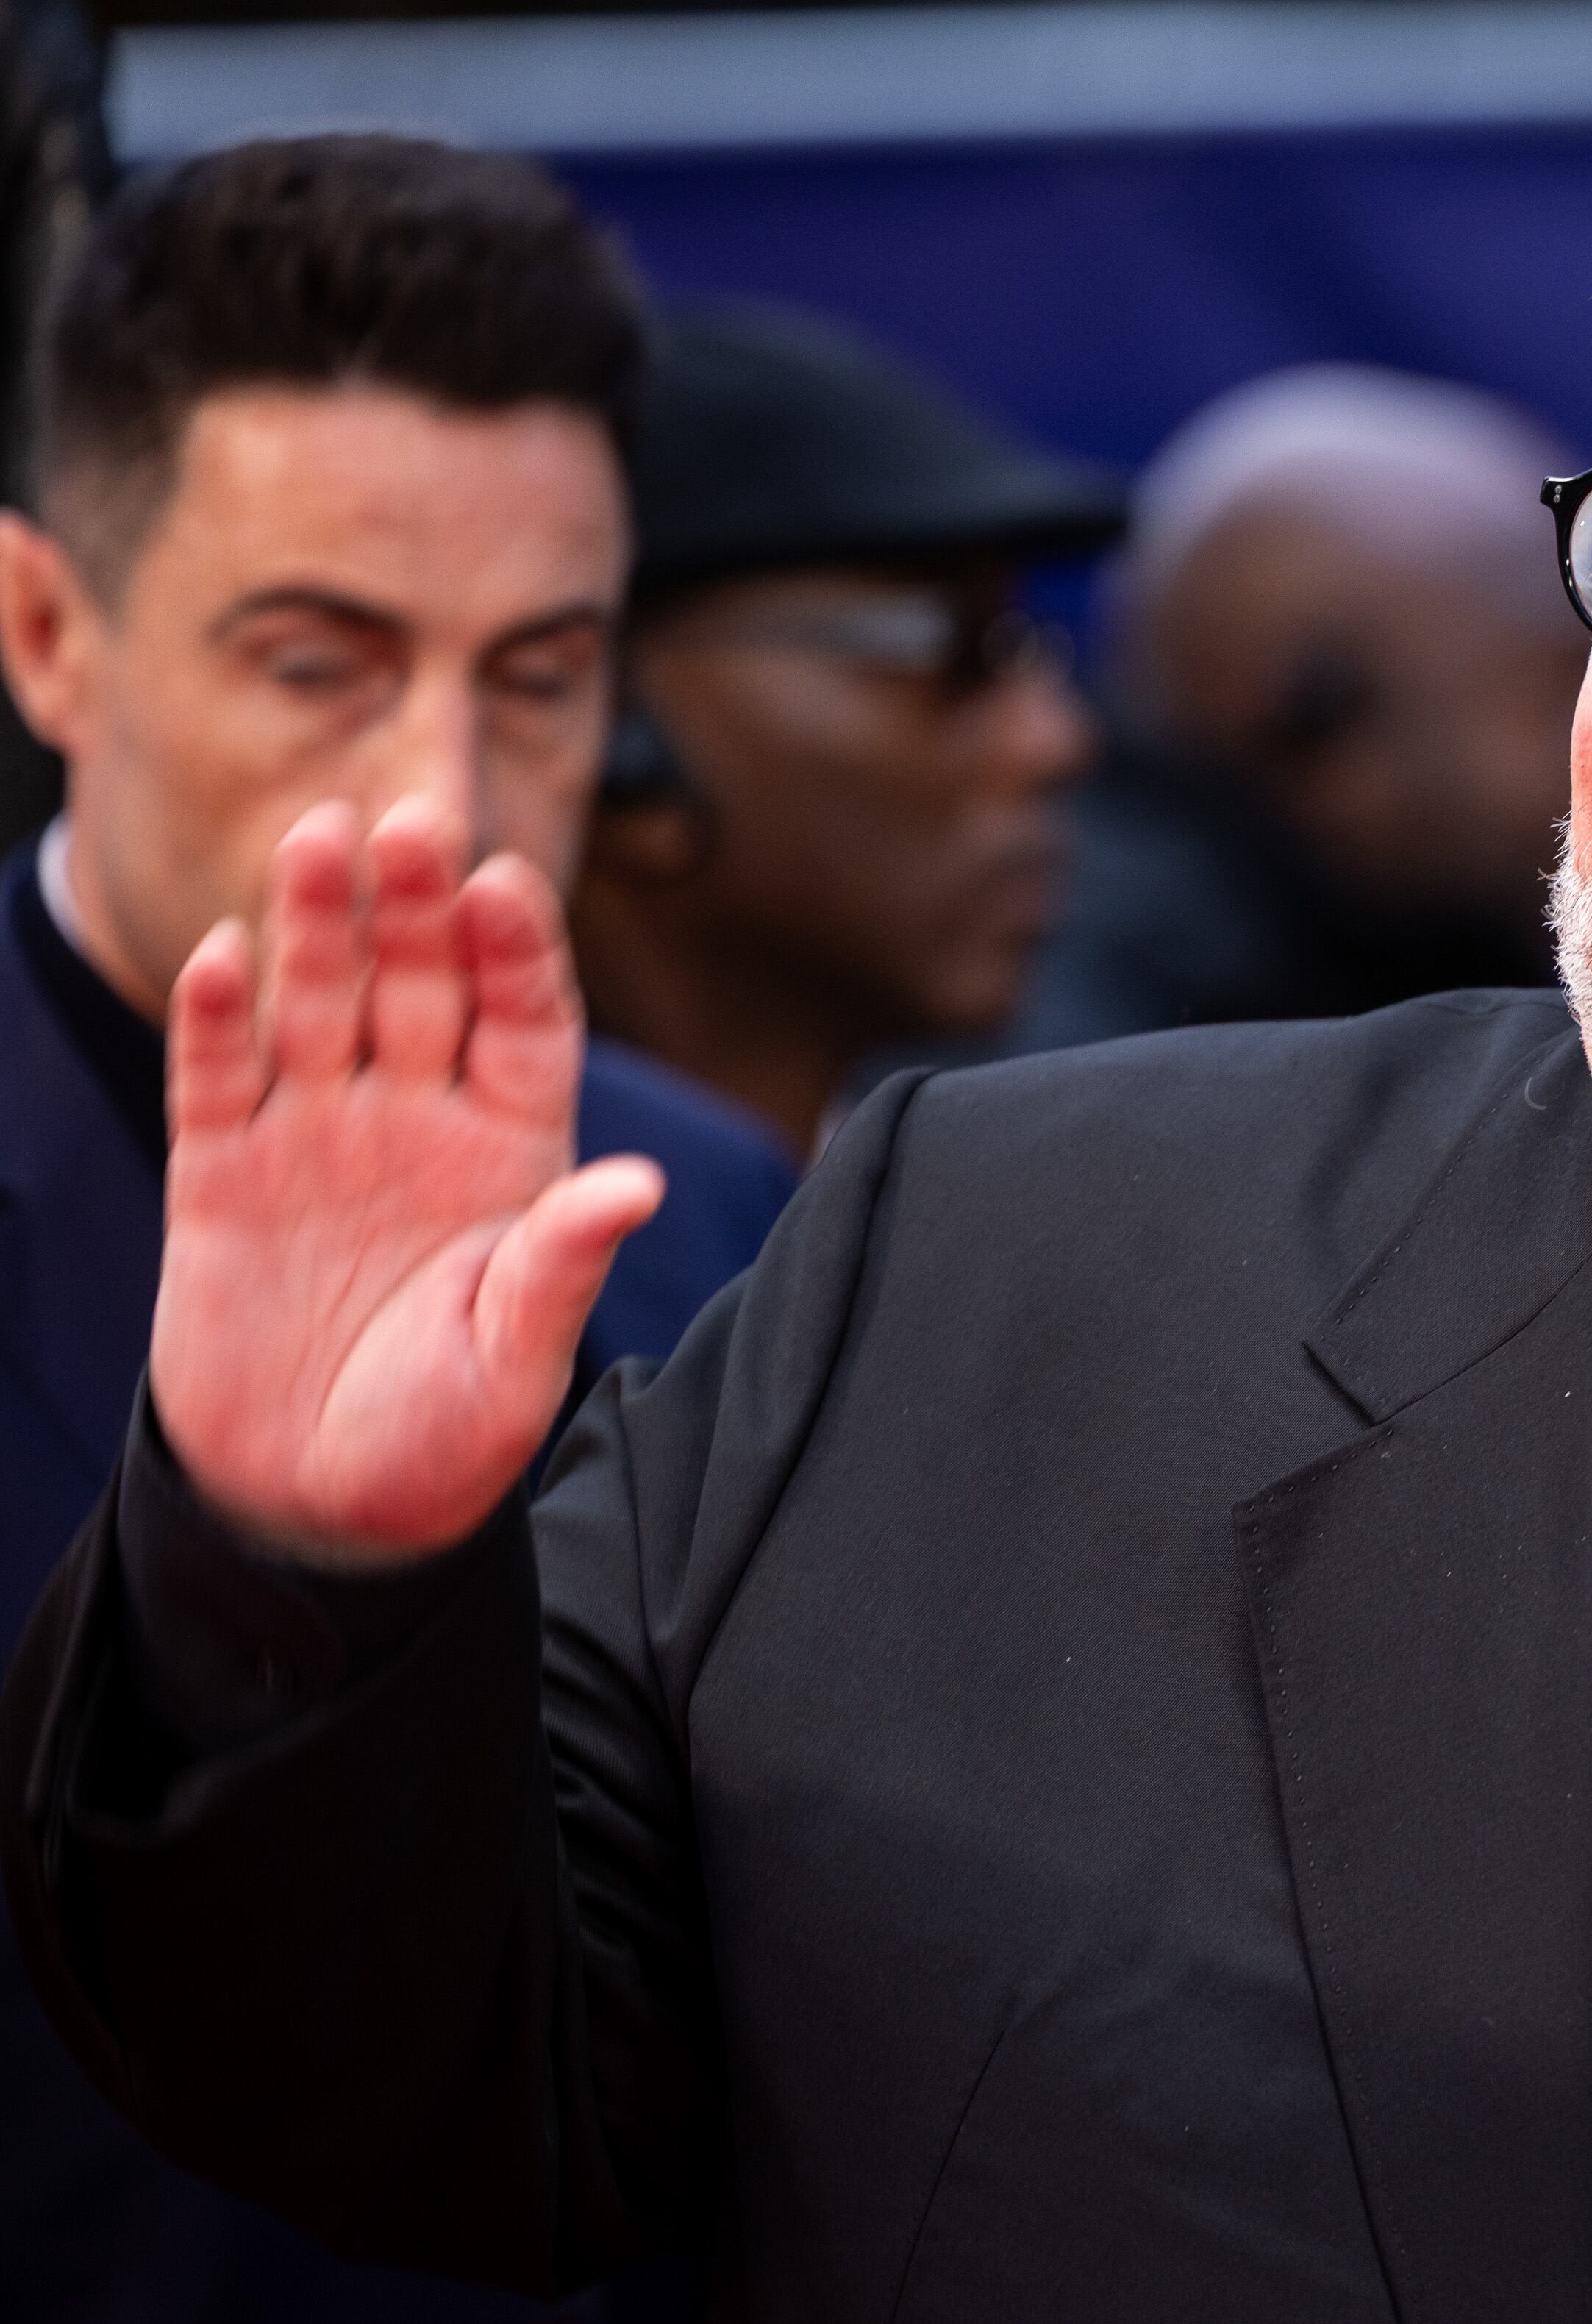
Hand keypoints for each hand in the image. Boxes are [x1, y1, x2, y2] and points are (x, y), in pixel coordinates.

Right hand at [148, 797, 662, 1564]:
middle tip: (416, 816)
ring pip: (320, 1005)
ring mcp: (318, 1140)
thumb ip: (562, 1266)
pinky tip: (226, 952)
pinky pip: (221, 1079)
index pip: (526, 1024)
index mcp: (512, 1154)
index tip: (512, 883)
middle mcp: (418, 1123)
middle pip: (421, 986)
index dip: (519, 954)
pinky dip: (220, 1018)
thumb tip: (640, 1186)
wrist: (319, 1507)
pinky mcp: (224, 1178)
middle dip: (418, 904)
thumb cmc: (443, 1437)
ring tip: (323, 838)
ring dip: (321, 923)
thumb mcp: (516, 1361)